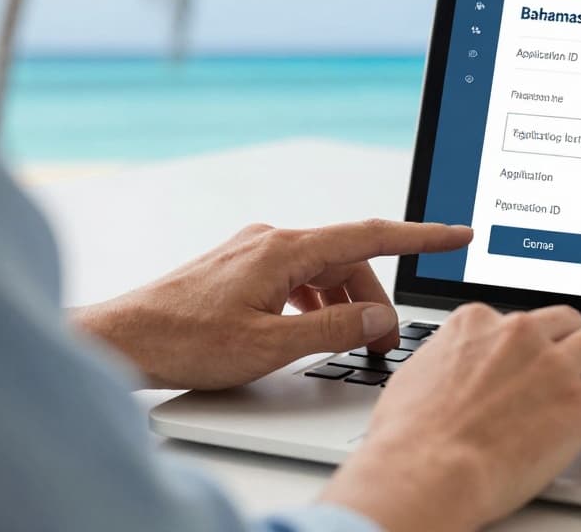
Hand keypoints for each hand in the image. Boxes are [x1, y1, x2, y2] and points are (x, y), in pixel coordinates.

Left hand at [71, 219, 471, 389]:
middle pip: (347, 259)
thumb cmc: (184, 342)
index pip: (370, 235)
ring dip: (343, 304)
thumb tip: (377, 319)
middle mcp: (271, 239)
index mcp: (284, 249)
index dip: (422, 236)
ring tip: (347, 345)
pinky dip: (315, 301)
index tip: (459, 234)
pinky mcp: (240, 266)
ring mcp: (253, 250)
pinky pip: (296, 276)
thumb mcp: (270, 346)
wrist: (121, 339)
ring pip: (321, 270)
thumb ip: (332, 330)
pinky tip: (308, 331)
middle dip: (374, 299)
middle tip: (384, 344)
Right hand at [320, 303, 580, 531]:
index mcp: (477, 323)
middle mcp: (519, 334)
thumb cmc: (409, 438)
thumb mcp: (415, 375)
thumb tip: (448, 370)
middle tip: (570, 376)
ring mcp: (553, 366)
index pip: (518, 320)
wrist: (425, 471)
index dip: (528, 347)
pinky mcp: (580, 404)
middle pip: (567, 322)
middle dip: (571, 347)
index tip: (530, 367)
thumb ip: (445, 360)